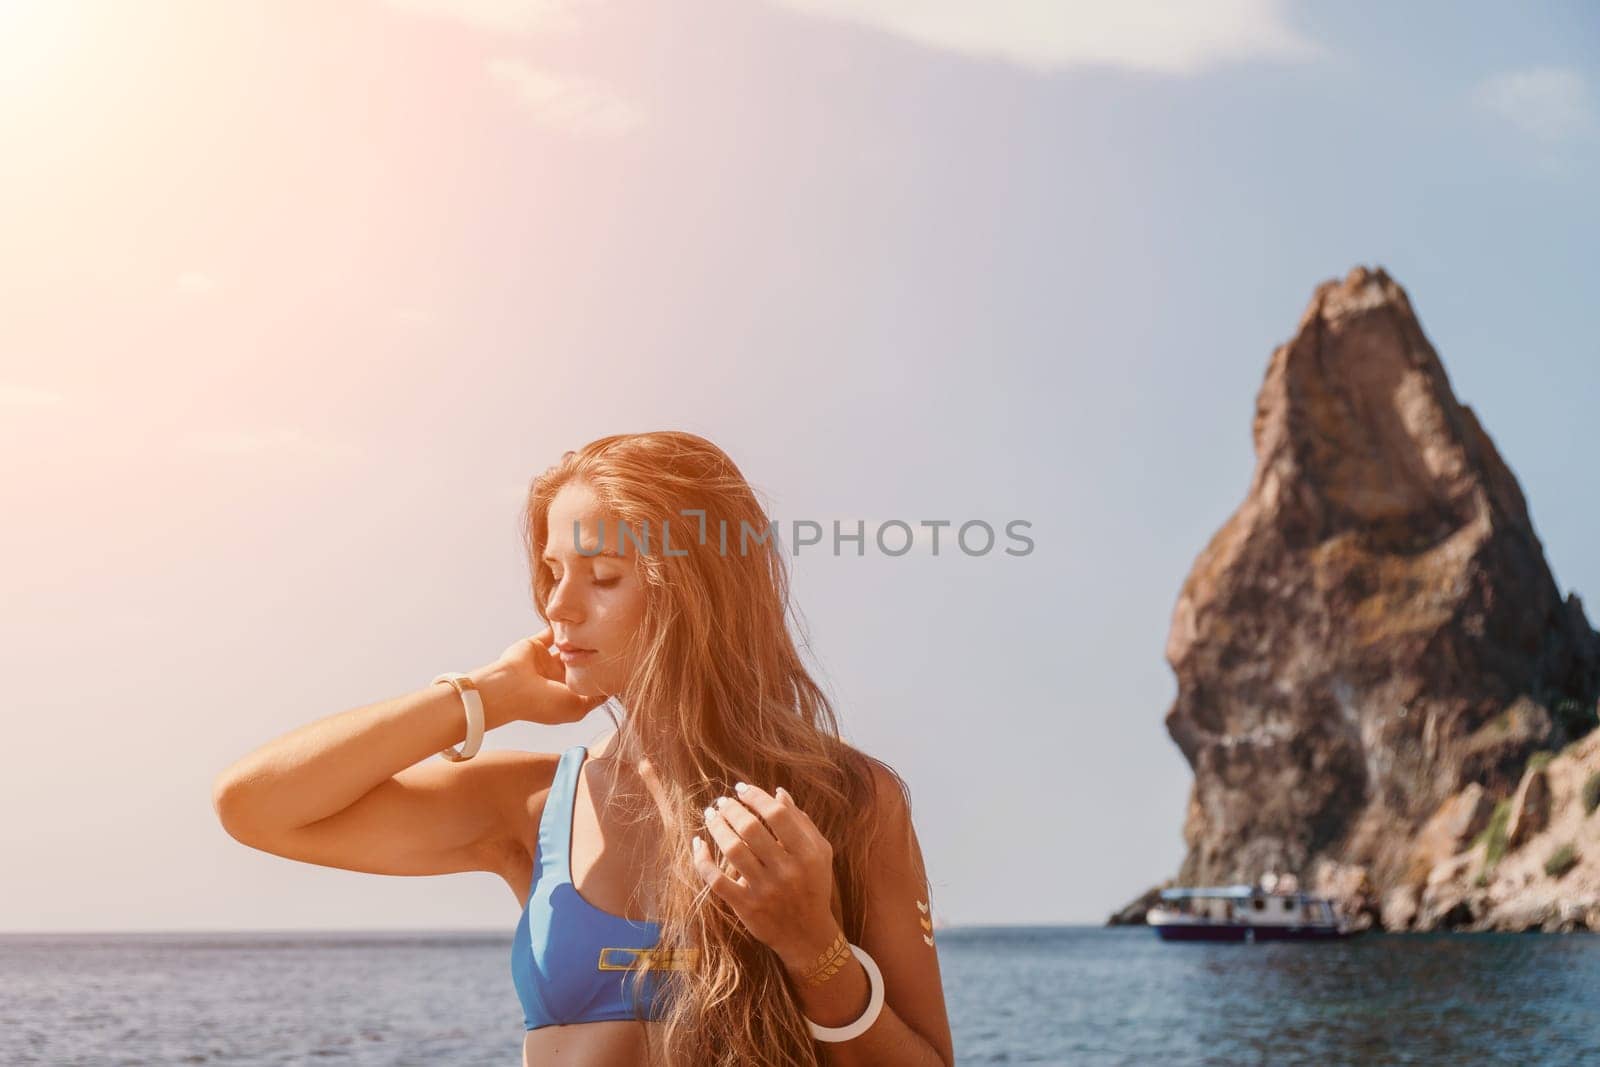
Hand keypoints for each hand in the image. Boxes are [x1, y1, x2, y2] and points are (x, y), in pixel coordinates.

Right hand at [482, 627, 608, 725]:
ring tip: (598, 626)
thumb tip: (613, 688)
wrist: (510, 688)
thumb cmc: (543, 702)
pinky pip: (552, 632)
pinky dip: (561, 625)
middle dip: (594, 653)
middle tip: (614, 639)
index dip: (602, 673)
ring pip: (568, 646)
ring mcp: (546, 661)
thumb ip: (595, 697)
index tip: (622, 662)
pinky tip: (576, 619)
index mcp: (565, 695)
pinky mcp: (536, 645)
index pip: (588, 682)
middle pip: (581, 663)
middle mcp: (556, 679)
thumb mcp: (577, 707)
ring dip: (579, 638)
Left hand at [691, 781, 840, 968]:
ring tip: (711, 815)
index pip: (777, 815)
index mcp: (807, 854)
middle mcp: (786, 871)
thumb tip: (778, 792)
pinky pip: (716, 880)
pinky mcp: (746, 906)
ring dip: (717, 827)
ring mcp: (764, 890)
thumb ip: (801, 822)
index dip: (756, 797)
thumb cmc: (813, 886)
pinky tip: (699, 843)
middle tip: (722, 801)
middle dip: (732, 809)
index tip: (741, 788)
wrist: (808, 935)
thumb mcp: (819, 853)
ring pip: (732, 850)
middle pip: (751, 829)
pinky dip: (703, 860)